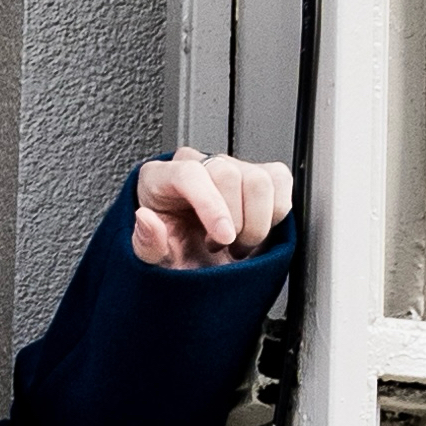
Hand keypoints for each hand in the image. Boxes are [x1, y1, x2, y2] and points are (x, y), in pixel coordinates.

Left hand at [131, 147, 293, 267]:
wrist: (197, 261)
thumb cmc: (176, 253)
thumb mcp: (155, 260)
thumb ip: (145, 243)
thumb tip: (146, 219)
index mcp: (160, 177)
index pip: (190, 174)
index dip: (212, 206)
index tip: (224, 237)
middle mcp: (196, 164)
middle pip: (229, 174)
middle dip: (234, 222)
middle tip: (223, 246)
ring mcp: (230, 166)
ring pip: (259, 180)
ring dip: (256, 222)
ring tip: (238, 243)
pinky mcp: (260, 174)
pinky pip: (280, 182)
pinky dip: (276, 215)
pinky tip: (257, 230)